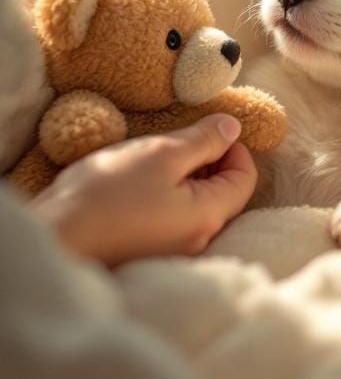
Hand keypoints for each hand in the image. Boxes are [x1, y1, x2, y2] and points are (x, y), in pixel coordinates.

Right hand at [31, 114, 256, 265]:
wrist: (57, 234)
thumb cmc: (108, 192)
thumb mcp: (162, 153)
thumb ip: (203, 140)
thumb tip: (232, 128)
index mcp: (208, 216)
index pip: (245, 179)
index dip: (234, 147)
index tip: (208, 128)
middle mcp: (198, 239)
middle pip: (223, 193)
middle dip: (210, 161)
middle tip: (181, 137)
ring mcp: (173, 249)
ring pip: (197, 204)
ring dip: (187, 176)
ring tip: (157, 155)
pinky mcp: (149, 250)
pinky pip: (173, 217)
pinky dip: (169, 193)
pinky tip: (141, 179)